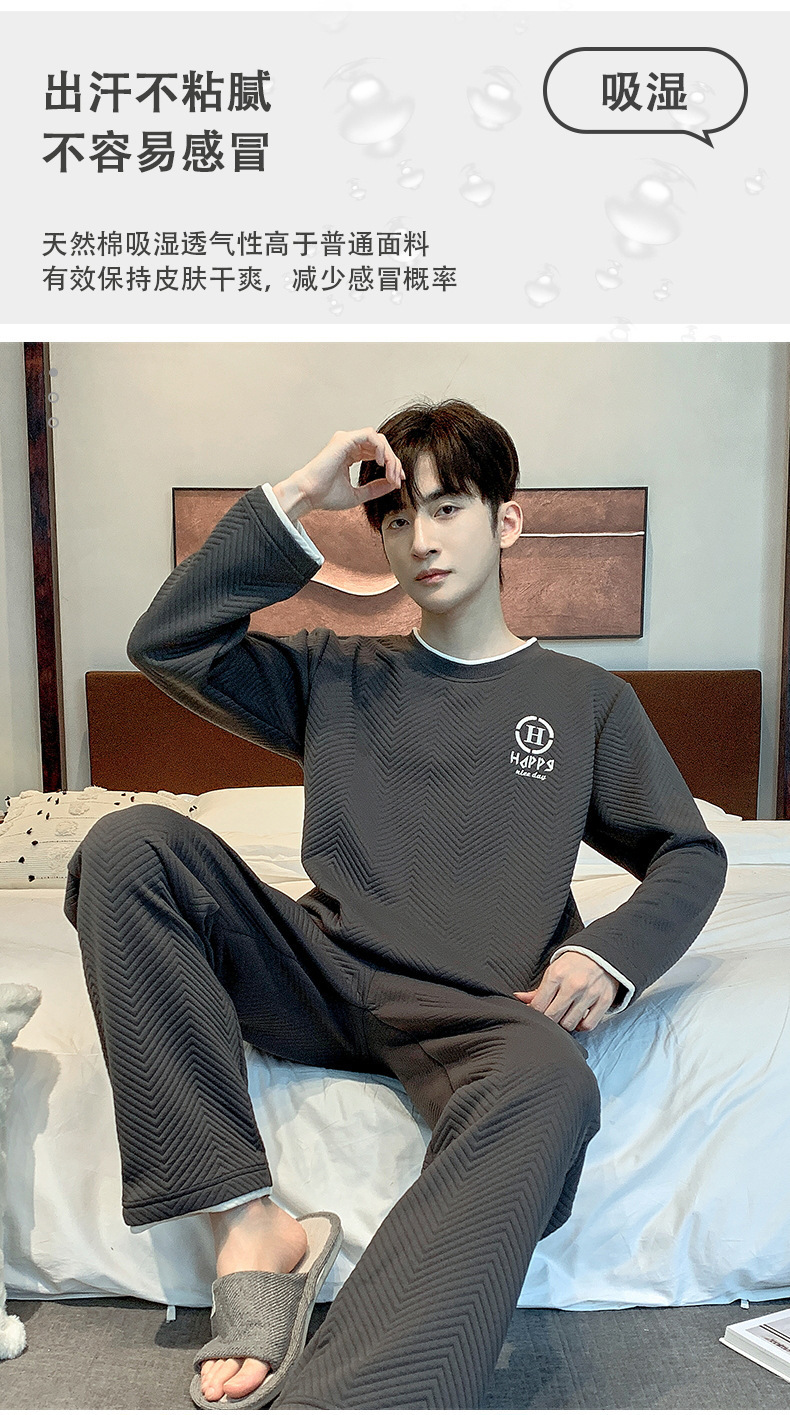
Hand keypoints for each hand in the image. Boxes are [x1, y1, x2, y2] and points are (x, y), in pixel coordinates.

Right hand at [279, 428, 403, 516]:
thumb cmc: (325, 496)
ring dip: (389, 456)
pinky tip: (382, 463)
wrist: (308, 495)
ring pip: (378, 439)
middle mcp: (348, 445)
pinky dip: (380, 447)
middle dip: (393, 462)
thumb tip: (393, 484)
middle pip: (381, 445)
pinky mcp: (345, 440)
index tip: (397, 481)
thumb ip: (375, 488)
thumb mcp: (358, 494)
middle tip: (397, 479)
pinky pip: (370, 435)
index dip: (391, 466)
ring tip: (390, 473)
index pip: (377, 453)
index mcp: (350, 455)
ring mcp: (346, 441)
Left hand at [513, 951, 617, 1032]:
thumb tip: (519, 998)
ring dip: (565, 1024)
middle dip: (549, 1020)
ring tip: (564, 1016)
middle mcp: (573, 985)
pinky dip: (581, 1026)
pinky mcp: (604, 1000)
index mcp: (556, 975)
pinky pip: (588, 1025)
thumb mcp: (554, 971)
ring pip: (569, 1023)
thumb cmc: (574, 964)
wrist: (601, 953)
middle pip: (552, 1017)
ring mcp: (590, 993)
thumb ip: (538, 989)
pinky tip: (578, 1018)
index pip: (538, 1006)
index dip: (534, 1013)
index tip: (537, 1012)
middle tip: (550, 1016)